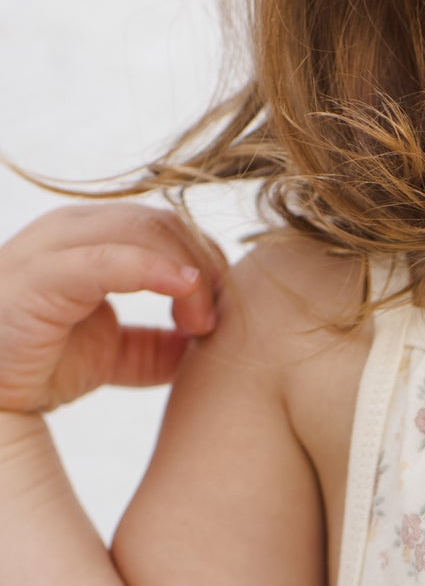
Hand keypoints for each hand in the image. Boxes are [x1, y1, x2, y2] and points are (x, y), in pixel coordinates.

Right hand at [0, 201, 225, 415]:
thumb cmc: (42, 363)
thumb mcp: (116, 355)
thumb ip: (159, 346)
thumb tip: (203, 345)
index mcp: (92, 238)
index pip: (169, 226)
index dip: (208, 264)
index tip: (223, 314)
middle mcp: (73, 230)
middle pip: (163, 222)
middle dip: (206, 267)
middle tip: (218, 322)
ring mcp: (53, 247)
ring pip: (142, 230)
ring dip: (189, 272)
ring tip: (202, 323)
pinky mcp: (39, 276)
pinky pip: (104, 259)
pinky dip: (151, 268)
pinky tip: (185, 288)